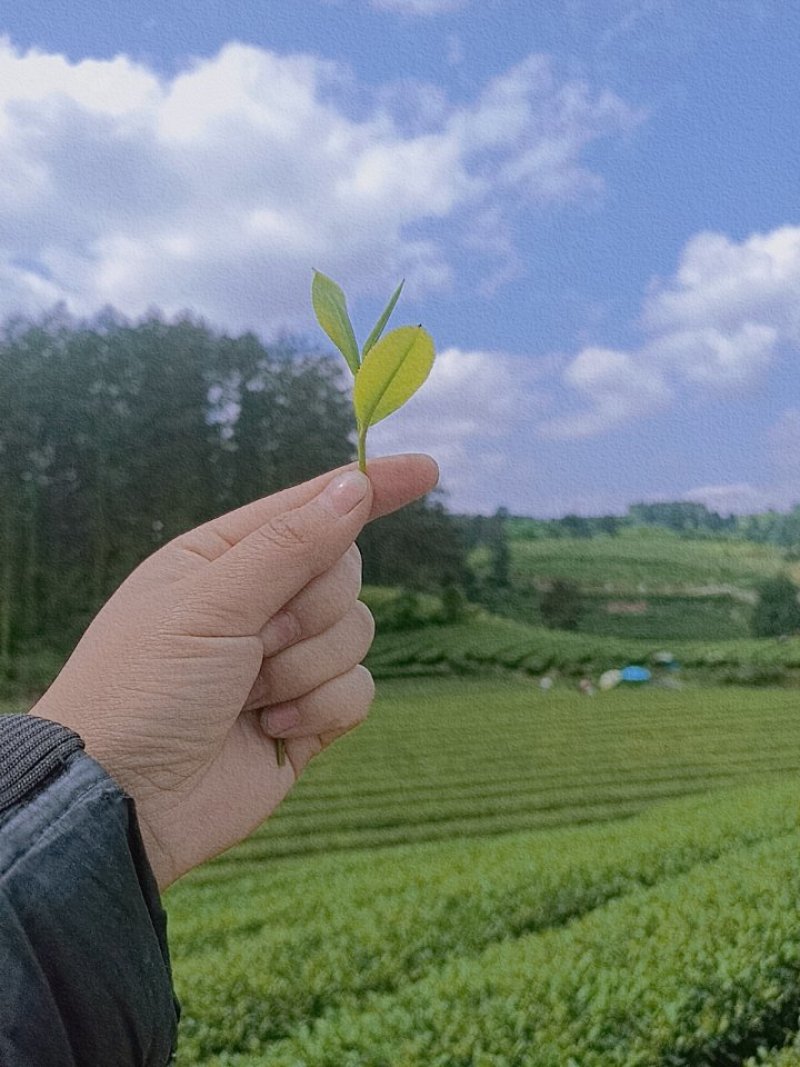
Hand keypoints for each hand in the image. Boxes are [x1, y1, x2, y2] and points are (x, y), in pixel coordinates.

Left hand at [32, 454, 437, 887]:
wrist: (122, 805)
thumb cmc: (142, 689)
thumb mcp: (209, 603)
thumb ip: (290, 544)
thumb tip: (355, 486)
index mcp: (224, 558)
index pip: (310, 508)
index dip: (368, 488)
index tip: (428, 471)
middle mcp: (259, 604)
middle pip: (344, 573)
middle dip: (307, 610)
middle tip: (253, 641)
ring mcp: (286, 662)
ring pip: (357, 634)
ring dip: (303, 668)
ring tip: (247, 696)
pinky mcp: (309, 716)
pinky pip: (359, 691)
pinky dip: (319, 711)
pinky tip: (269, 729)